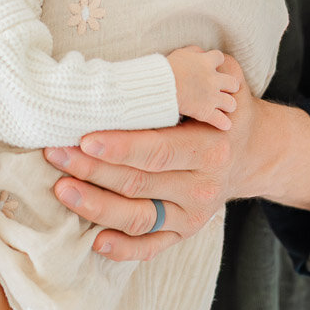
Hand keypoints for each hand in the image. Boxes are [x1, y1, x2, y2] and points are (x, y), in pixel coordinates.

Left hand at [44, 55, 267, 262]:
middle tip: (55, 154)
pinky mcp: (183, 232)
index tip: (85, 137)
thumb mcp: (224, 82)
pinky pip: (151, 247)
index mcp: (210, 148)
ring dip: (96, 206)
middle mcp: (203, 187)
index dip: (121, 146)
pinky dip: (122, 249)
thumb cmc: (224, 110)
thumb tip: (171, 60)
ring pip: (138, 217)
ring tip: (62, 190)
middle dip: (92, 169)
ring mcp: (192, 215)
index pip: (159, 149)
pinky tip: (94, 241)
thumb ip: (198, 70)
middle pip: (139, 183)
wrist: (253, 152)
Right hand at [166, 46, 240, 129]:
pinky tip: (224, 124)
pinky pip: (222, 121)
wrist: (161, 86)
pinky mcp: (206, 112)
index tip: (213, 66)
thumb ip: (193, 51)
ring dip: (228, 105)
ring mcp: (211, 97)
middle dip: (230, 86)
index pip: (220, 58)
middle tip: (224, 89)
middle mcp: (213, 80)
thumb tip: (200, 52)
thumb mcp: (180, 53)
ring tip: (224, 107)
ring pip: (231, 103)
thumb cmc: (167, 68)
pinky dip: (224, 123)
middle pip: (233, 83)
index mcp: (206, 62)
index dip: (217, 62)